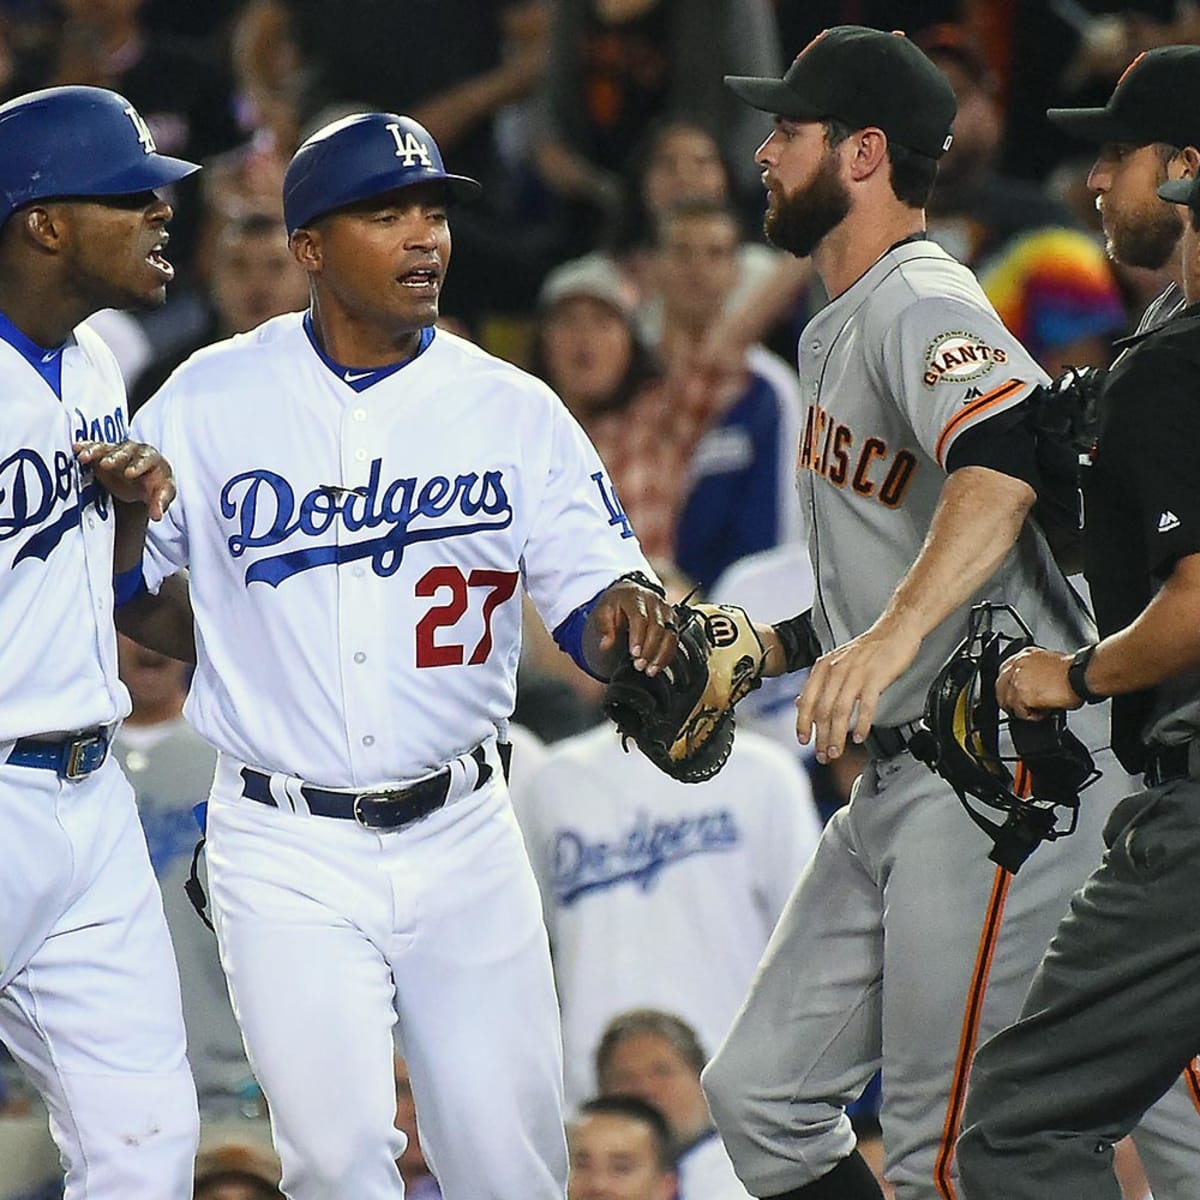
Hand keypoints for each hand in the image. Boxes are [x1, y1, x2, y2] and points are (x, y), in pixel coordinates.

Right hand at [75, 440, 175, 519]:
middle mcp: (135, 451)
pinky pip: (94, 448)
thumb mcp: (161, 495)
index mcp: (153, 459)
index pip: (147, 460)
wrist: (143, 483)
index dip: (138, 466)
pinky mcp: (103, 453)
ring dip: (96, 452)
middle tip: (105, 464)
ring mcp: (118, 451)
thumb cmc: (155, 487)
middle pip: (125, 451)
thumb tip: (156, 516)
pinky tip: (77, 449)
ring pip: (107, 448)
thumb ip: (159, 503)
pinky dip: (85, 448)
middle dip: (116, 457)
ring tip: (83, 457)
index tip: (129, 474)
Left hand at [590, 581, 677, 676]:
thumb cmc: (614, 605)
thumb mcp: (602, 612)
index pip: (640, 617)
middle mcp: (653, 601)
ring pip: (670, 633)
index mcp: (634, 596)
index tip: (634, 654)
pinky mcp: (672, 620)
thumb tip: (606, 644)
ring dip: (661, 654)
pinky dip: (667, 655)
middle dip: (650, 649)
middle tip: (639, 666)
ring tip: (650, 670)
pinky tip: (658, 666)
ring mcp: (665, 610)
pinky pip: (675, 639)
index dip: (638, 637)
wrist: (627, 595)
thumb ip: (603, 627)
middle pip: (657, 626)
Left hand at [794, 622, 920, 761]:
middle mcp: (836, 670)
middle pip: (823, 710)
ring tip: (837, 751)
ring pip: (840, 711)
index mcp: (823, 667)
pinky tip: (859, 737)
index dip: (803, 723)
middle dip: (821, 737)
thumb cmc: (868, 649)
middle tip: (823, 755)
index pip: (807, 700)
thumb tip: (799, 703)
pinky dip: (862, 724)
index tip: (804, 740)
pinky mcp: (875, 678)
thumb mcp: (836, 662)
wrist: (895, 631)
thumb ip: (819, 684)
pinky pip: (866, 706)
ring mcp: (855, 674)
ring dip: (837, 736)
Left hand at [995, 647, 1079, 719]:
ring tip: (1038, 710)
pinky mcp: (1022, 695)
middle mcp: (1017, 666)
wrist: (1081, 676)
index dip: (1009, 687)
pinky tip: (1042, 713)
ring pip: (1008, 701)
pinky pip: (1020, 712)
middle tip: (1022, 708)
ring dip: (1022, 709)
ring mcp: (1017, 680)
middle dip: (1010, 700)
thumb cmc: (1073, 671)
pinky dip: (1031, 716)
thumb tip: (1032, 684)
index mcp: (1024, 655)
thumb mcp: (1047, 663)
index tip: (1013, 695)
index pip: (1004, 673)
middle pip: (1001, 688)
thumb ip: (1034, 671)